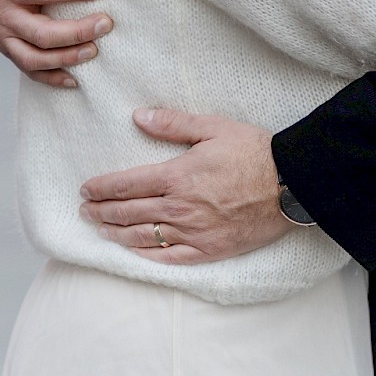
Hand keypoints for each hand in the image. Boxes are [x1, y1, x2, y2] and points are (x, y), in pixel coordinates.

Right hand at [0, 0, 112, 87]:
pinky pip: (27, 69)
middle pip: (42, 33)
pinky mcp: (6, 47)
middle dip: (77, 32)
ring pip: (35, 58)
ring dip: (67, 58)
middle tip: (105, 23)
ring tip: (95, 49)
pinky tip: (75, 78)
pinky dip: (50, 78)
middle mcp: (4, 15)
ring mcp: (4, 36)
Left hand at [78, 109, 289, 264]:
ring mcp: (193, 233)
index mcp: (178, 176)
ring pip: (144, 237)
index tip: (86, 189)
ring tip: (101, 230)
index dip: (103, 188)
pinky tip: (133, 253)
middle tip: (85, 211)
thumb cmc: (253, 152)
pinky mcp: (208, 251)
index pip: (127, 184)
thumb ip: (173, 123)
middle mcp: (180, 208)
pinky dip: (145, 256)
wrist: (289, 185)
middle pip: (129, 212)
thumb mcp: (213, 127)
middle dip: (102, 212)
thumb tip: (138, 116)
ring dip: (117, 234)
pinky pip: (169, 258)